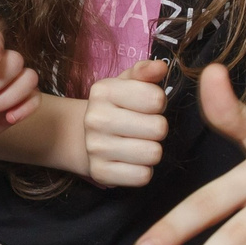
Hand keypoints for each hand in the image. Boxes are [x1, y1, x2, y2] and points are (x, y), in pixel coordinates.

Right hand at [86, 58, 171, 188]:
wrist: (85, 137)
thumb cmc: (117, 107)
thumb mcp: (128, 83)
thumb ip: (145, 71)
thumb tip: (160, 67)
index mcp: (103, 91)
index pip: (156, 99)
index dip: (158, 103)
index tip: (147, 106)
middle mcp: (95, 119)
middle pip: (159, 128)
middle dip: (158, 128)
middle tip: (144, 127)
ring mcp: (95, 148)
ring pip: (153, 154)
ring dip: (152, 150)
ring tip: (139, 143)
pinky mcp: (100, 173)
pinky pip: (142, 176)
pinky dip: (143, 170)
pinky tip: (132, 161)